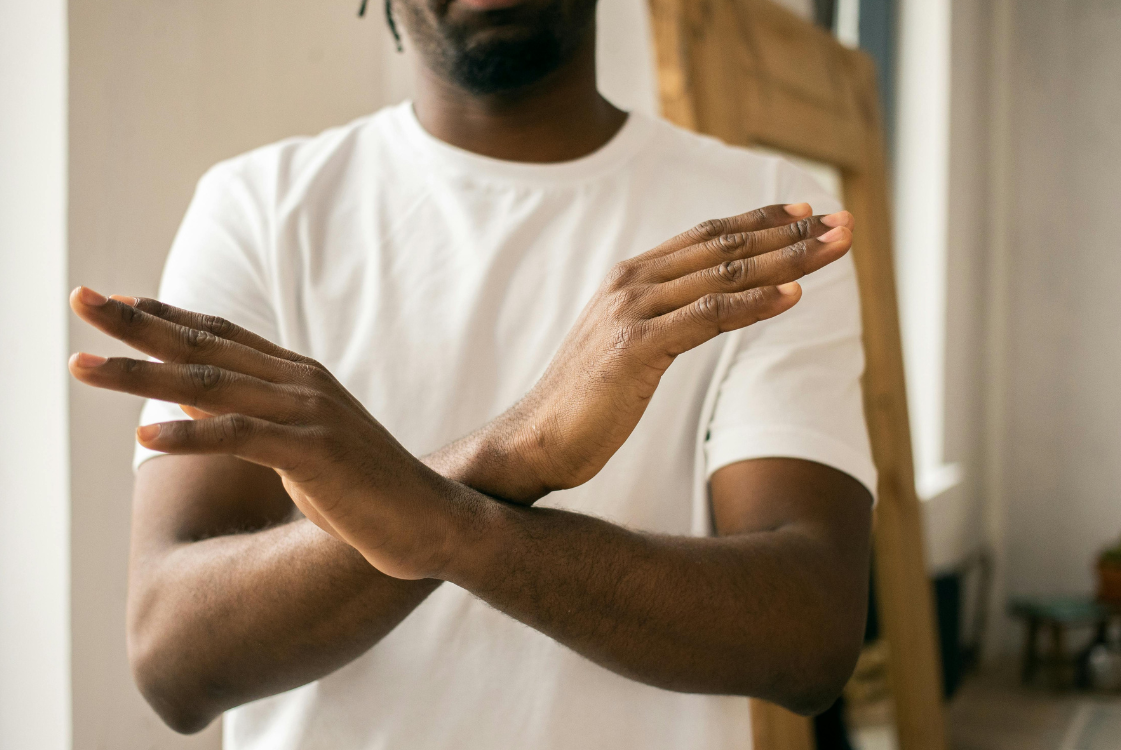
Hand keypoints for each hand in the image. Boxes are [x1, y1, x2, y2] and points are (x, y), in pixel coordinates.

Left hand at [68, 289, 462, 580]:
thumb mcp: (298, 444)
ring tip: (83, 366)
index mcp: (299, 376)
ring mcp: (308, 413)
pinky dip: (191, 434)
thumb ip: (250, 415)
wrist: (428, 517)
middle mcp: (300, 383)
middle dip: (136, 324)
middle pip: (204, 346)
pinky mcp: (313, 451)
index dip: (164, 315)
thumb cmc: (362, 487)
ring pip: (210, 384)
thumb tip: (189, 395)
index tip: (113, 301)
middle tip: (81, 300)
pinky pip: (240, 436)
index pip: (220, 333)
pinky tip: (145, 435)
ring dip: (141, 375)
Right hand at [483, 203, 853, 498]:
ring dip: (788, 258)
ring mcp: (632, 311)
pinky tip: (795, 295)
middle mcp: (632, 282)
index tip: (806, 210)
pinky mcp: (635, 347)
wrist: (535, 438)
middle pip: (725, 246)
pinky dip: (755, 304)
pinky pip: (708, 317)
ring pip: (724, 274)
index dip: (760, 220)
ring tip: (835, 246)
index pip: (707, 235)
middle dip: (790, 232)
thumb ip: (663, 316)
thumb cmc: (586, 399)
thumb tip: (705, 307)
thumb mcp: (628, 344)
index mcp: (631, 277)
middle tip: (842, 221)